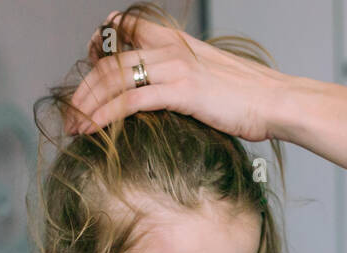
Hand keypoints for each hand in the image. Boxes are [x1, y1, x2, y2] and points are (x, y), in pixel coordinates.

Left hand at [66, 10, 288, 141]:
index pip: (123, 29)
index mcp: (174, 41)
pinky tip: (91, 129)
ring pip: (113, 79)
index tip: (86, 73)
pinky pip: (130, 101)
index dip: (97, 47)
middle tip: (70, 112)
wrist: (276, 102)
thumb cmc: (247, 98)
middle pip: (109, 60)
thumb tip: (162, 97)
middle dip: (82, 88)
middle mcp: (170, 48)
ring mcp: (175, 68)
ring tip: (73, 125)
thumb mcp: (209, 78)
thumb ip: (180, 79)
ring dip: (86, 104)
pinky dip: (104, 116)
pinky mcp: (181, 92)